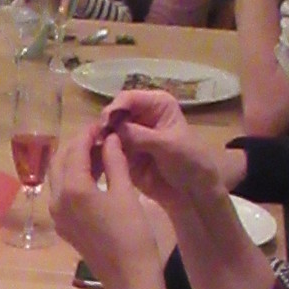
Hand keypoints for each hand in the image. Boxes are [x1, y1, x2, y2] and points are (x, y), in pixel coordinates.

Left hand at [47, 123, 166, 288]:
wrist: (128, 277)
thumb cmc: (132, 234)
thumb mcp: (125, 193)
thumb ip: (114, 161)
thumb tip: (109, 138)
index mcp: (73, 188)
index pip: (75, 149)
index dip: (89, 133)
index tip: (104, 123)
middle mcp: (57, 200)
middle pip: (60, 161)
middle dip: (78, 145)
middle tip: (101, 137)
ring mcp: (58, 215)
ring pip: (59, 177)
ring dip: (75, 161)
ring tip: (100, 153)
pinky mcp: (64, 226)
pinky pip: (62, 194)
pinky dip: (74, 179)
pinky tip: (95, 176)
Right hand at [91, 89, 235, 218]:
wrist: (193, 189)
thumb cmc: (189, 160)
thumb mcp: (167, 144)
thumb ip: (140, 135)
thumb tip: (112, 129)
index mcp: (155, 104)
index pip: (128, 98)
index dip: (115, 108)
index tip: (105, 122)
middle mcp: (140, 115)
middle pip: (113, 114)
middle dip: (105, 125)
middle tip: (97, 139)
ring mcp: (130, 135)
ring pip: (107, 132)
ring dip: (100, 140)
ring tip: (96, 150)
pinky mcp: (124, 154)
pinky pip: (107, 151)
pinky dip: (101, 154)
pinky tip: (98, 161)